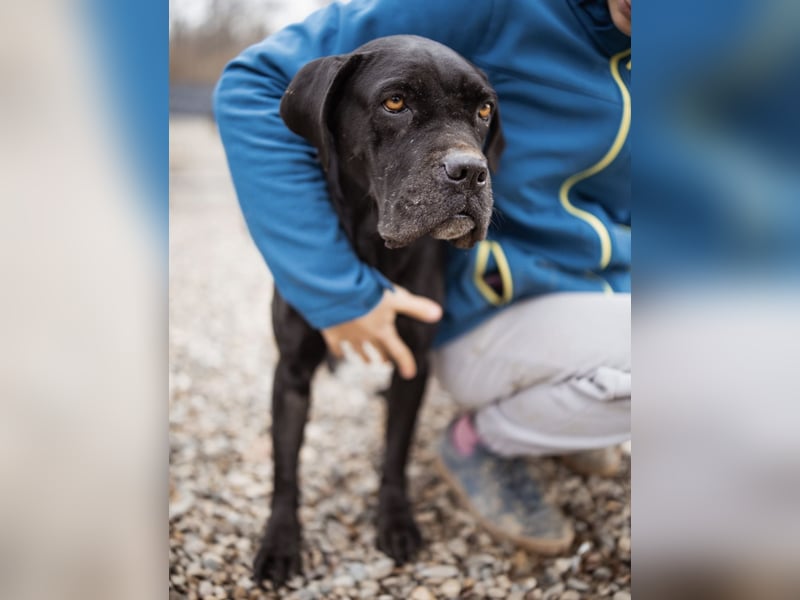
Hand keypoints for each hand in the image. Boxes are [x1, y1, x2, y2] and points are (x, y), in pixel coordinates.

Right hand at [321, 286, 441, 378]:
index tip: (410, 374)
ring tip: (367, 362)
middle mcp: (367, 338)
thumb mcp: (396, 298)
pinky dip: (339, 352)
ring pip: (358, 352)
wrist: (336, 291)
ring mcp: (349, 338)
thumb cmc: (368, 293)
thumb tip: (439, 314)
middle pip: (378, 352)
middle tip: (385, 363)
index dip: (406, 363)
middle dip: (383, 358)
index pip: (399, 351)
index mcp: (383, 332)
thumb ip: (416, 307)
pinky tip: (340, 354)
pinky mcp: (332, 333)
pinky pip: (337, 347)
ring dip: (364, 358)